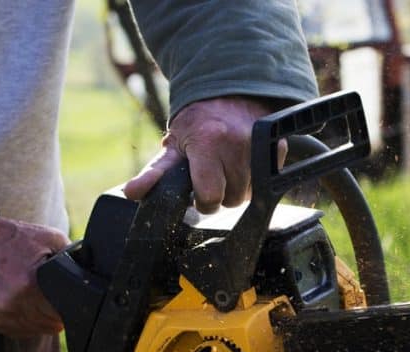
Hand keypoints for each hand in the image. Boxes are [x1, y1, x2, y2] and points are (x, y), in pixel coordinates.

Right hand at [0, 217, 69, 337]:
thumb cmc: (12, 239)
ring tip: (35, 298)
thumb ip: (73, 257)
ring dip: (40, 320)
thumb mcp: (50, 238)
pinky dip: (23, 322)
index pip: (61, 314)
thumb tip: (90, 273)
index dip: (69, 308)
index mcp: (29, 285)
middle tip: (50, 296)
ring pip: (34, 331)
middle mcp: (11, 304)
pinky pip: (16, 331)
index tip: (69, 300)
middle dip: (55, 313)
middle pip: (50, 325)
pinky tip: (22, 304)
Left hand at [123, 96, 280, 212]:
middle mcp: (237, 144)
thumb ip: (153, 173)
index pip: (210, 197)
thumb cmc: (198, 124)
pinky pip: (266, 182)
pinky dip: (254, 179)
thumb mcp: (174, 146)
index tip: (199, 191)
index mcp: (208, 143)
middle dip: (221, 194)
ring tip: (227, 168)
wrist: (230, 93)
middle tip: (213, 175)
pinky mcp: (278, 148)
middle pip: (232, 200)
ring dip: (238, 188)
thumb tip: (131, 193)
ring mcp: (260, 147)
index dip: (203, 200)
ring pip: (250, 195)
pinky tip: (244, 162)